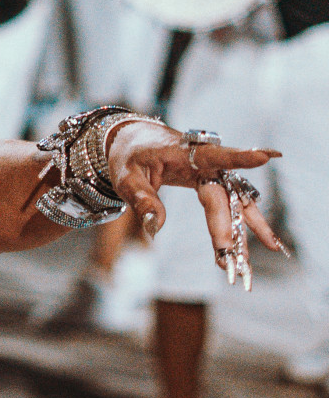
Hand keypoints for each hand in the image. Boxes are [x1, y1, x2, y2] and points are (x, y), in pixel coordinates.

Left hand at [105, 120, 283, 268]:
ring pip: (235, 200)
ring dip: (248, 226)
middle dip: (230, 226)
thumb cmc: (129, 157)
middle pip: (223, 194)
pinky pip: (229, 204)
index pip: (214, 154)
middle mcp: (203, 161)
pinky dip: (240, 224)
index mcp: (183, 151)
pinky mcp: (211, 182)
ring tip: (271, 248)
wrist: (132, 142)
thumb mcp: (126, 177)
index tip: (264, 157)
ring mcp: (210, 172)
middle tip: (233, 256)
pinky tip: (256, 242)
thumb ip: (142, 200)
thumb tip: (155, 228)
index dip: (239, 157)